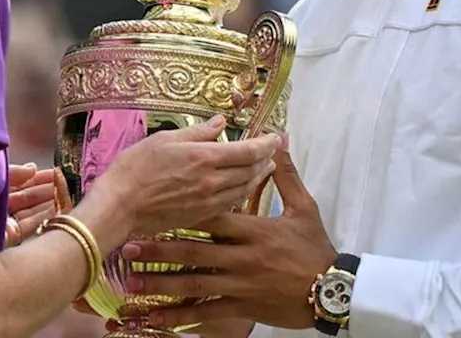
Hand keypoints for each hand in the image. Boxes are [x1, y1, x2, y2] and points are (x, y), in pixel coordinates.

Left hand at [6, 163, 59, 246]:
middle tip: (66, 182)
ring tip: (67, 193)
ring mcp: (1, 223)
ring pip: (30, 211)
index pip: (17, 182)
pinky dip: (45, 217)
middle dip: (46, 189)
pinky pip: (30, 226)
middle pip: (25, 197)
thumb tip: (33, 168)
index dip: (37, 177)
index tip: (57, 172)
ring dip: (49, 202)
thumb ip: (15, 173)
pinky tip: (59, 209)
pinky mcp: (7, 238)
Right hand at [91, 115, 280, 236]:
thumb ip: (197, 132)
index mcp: (204, 158)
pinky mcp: (201, 216)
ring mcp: (208, 201)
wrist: (119, 207)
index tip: (276, 137)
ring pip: (244, 189)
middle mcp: (212, 181)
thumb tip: (220, 123)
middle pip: (251, 170)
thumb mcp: (164, 140)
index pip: (248, 151)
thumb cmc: (135, 169)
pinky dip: (242, 192)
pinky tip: (243, 187)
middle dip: (266, 159)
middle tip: (274, 150)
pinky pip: (231, 203)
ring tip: (265, 167)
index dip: (266, 144)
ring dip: (258, 177)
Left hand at [120, 144, 336, 330]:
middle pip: (195, 252)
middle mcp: (243, 258)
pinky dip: (181, 316)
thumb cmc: (315, 247)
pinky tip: (157, 317)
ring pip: (195, 284)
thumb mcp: (305, 207)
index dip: (185, 212)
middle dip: (160, 250)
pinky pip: (207, 312)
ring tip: (132, 280)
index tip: (157, 207)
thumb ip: (287, 176)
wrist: (332, 290)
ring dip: (162, 283)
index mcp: (255, 230)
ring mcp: (241, 285)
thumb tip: (280, 142)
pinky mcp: (242, 308)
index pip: (214, 218)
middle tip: (129, 247)